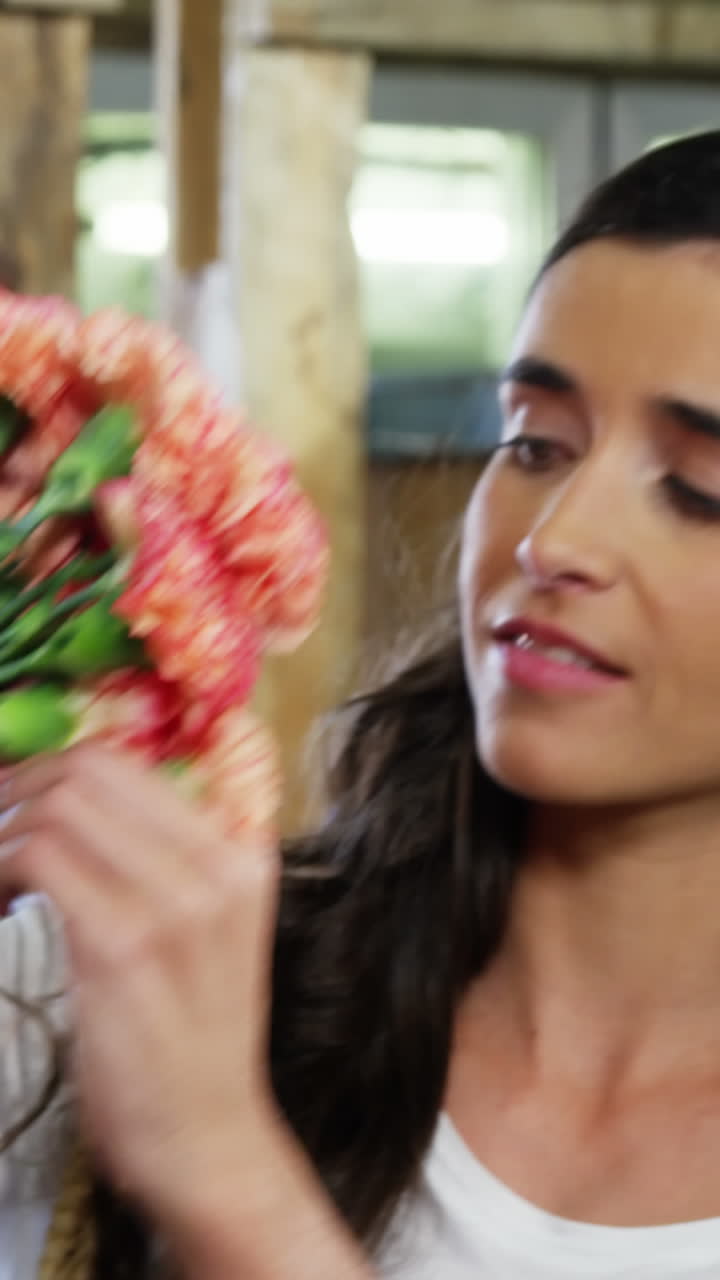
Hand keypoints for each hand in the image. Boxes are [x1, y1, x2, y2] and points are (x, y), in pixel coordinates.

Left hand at [0, 744, 281, 1227]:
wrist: (208, 1139)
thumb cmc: (194, 1039)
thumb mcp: (213, 930)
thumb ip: (173, 860)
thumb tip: (79, 796)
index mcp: (241, 851)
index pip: (131, 762)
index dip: (55, 768)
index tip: (17, 798)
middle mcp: (218, 864)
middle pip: (90, 770)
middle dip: (19, 790)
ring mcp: (176, 903)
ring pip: (60, 808)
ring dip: (4, 831)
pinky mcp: (126, 947)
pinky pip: (42, 862)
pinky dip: (1, 869)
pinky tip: (0, 906)